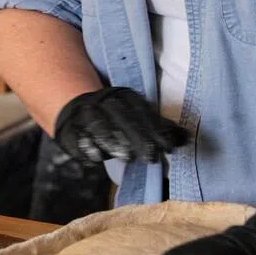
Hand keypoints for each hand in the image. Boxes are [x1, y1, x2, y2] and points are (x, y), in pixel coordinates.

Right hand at [53, 87, 188, 164]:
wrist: (78, 112)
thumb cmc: (117, 120)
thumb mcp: (138, 118)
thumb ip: (160, 129)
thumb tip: (186, 138)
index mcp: (123, 97)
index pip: (141, 111)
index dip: (156, 128)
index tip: (169, 148)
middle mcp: (103, 102)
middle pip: (121, 117)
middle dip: (137, 137)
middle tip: (151, 157)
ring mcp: (84, 114)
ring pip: (98, 125)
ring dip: (112, 141)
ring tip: (126, 157)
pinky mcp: (69, 129)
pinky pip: (77, 137)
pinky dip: (86, 147)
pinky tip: (97, 157)